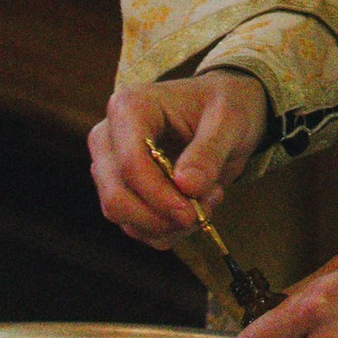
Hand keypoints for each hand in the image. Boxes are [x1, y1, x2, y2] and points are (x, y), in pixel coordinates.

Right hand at [89, 71, 268, 242]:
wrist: (220, 116)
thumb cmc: (222, 107)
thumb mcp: (228, 121)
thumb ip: (209, 152)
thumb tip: (187, 187)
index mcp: (129, 107)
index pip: (130, 163)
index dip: (159, 195)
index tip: (192, 213)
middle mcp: (108, 138)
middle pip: (117, 197)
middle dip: (163, 216)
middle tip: (204, 210)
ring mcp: (108, 167)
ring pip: (123, 218)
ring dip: (169, 224)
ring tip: (207, 200)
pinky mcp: (119, 191)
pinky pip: (135, 227)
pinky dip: (167, 230)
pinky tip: (194, 207)